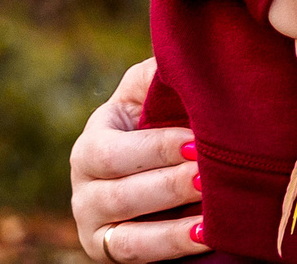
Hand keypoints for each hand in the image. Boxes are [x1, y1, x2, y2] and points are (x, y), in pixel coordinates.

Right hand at [69, 58, 205, 262]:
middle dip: (168, 185)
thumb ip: (158, 75)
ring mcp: (94, 223)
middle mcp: (84, 185)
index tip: (197, 142)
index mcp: (93, 141)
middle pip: (122, 193)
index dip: (155, 148)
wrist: (160, 164)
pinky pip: (138, 255)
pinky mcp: (108, 251)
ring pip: (130, 233)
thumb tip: (179, 52)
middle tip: (207, 176)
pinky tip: (207, 235)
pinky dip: (173, 247)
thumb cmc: (159, 117)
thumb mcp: (150, 91)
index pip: (112, 152)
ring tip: (212, 214)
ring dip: (173, 225)